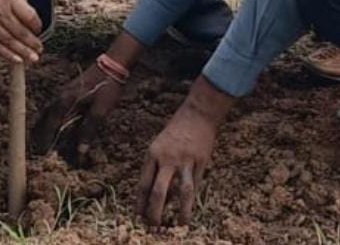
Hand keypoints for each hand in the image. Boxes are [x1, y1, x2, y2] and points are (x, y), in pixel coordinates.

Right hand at [0, 0, 43, 66]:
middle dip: (32, 41)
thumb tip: (22, 14)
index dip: (36, 23)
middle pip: (22, 31)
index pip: (29, 14)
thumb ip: (11, 1)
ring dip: (24, 51)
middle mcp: (1, 13)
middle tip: (40, 48)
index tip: (38, 28)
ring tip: (33, 58)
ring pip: (11, 41)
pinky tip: (17, 60)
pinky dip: (8, 54)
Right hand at [33, 60, 125, 161]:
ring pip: (49, 111)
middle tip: (37, 149)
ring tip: (42, 140)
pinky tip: (56, 125)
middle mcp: (61, 96)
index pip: (51, 123)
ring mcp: (65, 92)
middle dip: (40, 132)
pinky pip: (56, 107)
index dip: (46, 139)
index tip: (43, 153)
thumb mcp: (100, 110)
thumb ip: (89, 130)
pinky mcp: (70, 91)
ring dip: (45, 125)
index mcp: (66, 100)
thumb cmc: (107, 87)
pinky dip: (52, 118)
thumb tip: (80, 151)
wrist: (113, 64)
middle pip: (45, 117)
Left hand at [137, 86, 228, 225]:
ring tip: (178, 226)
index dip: (141, 203)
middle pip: (158, 191)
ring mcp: (185, 161)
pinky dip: (192, 199)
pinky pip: (196, 185)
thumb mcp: (160, 145)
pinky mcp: (201, 162)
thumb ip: (157, 168)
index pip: (144, 184)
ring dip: (180, 212)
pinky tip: (190, 209)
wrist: (197, 113)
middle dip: (155, 212)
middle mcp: (167, 158)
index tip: (139, 217)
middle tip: (154, 226)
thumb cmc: (176, 131)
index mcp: (153, 154)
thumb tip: (158, 196)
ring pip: (181, 192)